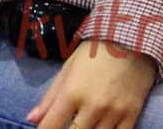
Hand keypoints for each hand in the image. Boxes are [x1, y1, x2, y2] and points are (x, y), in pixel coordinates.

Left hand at [28, 39, 156, 128]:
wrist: (131, 42)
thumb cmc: (94, 53)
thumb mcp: (68, 70)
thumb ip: (50, 97)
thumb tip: (31, 119)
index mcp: (72, 93)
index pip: (51, 125)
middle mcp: (92, 106)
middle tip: (66, 125)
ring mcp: (113, 113)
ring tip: (82, 125)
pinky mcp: (131, 116)